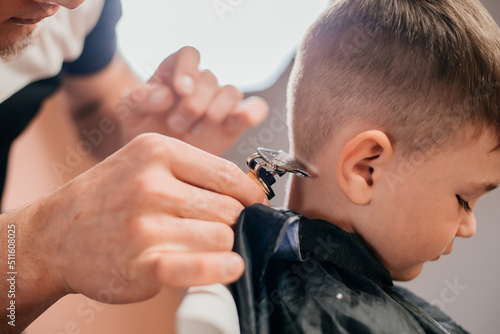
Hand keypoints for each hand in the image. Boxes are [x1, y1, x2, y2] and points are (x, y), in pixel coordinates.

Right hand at [29, 134, 267, 304]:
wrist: (53, 235)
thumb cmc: (107, 196)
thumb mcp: (143, 163)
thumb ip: (193, 171)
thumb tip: (248, 191)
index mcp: (157, 151)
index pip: (228, 174)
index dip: (250, 194)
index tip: (255, 204)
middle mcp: (151, 186)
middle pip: (229, 209)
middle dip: (232, 222)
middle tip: (219, 227)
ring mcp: (146, 227)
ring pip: (221, 238)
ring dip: (222, 246)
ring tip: (202, 245)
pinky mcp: (142, 266)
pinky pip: (199, 268)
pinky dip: (221, 270)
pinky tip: (230, 267)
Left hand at [118, 47, 268, 155]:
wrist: (161, 162)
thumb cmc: (145, 131)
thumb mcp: (130, 113)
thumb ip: (139, 99)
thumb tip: (165, 95)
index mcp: (176, 73)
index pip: (189, 55)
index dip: (188, 69)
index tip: (181, 90)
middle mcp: (201, 84)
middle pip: (210, 78)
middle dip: (194, 104)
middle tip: (177, 125)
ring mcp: (220, 103)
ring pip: (231, 92)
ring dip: (215, 112)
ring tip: (196, 132)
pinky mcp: (236, 122)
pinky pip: (255, 108)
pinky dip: (251, 113)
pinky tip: (233, 125)